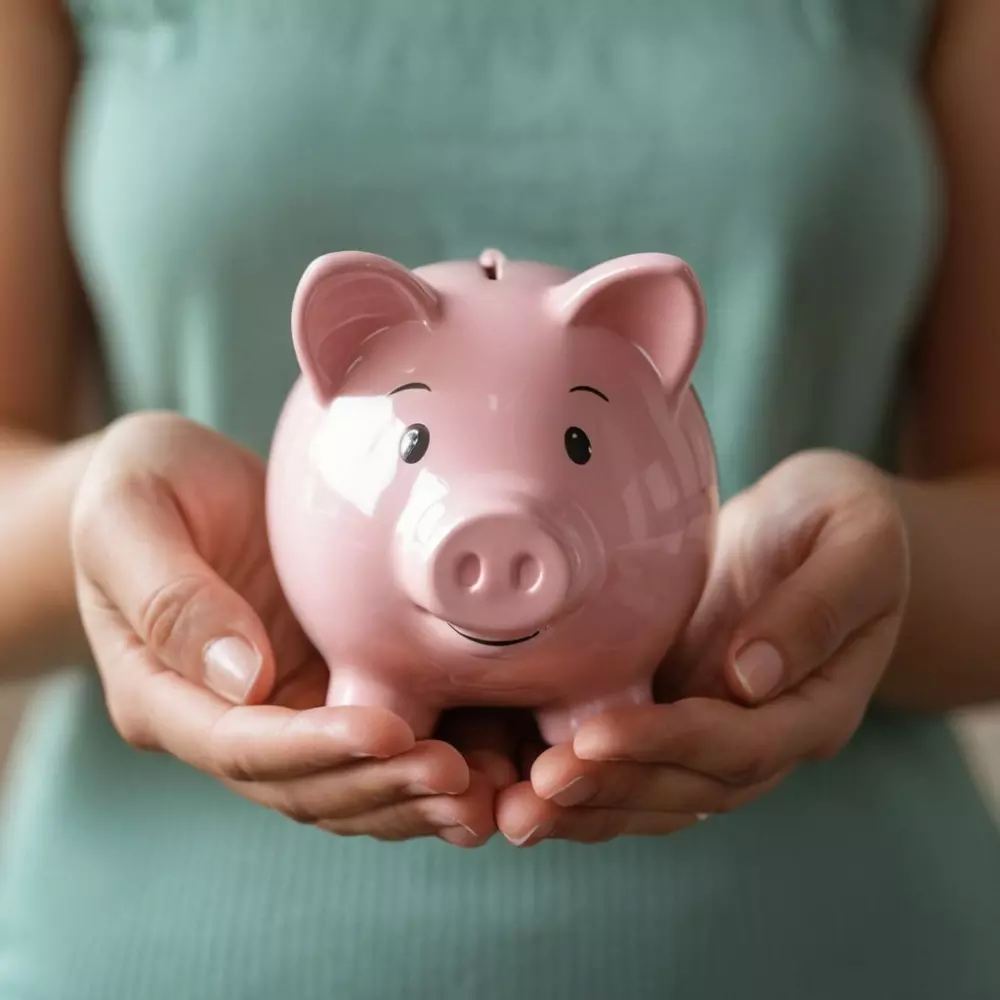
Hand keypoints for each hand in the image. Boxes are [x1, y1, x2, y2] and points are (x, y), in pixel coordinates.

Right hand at [72, 412, 494, 846]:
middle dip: (381, 786)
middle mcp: (227, 719)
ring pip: (349, 783)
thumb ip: (172, 597)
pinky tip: (489, 762)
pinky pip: (381, 743)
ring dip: (413, 796)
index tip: (387, 732)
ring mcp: (284, 707)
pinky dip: (429, 761)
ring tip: (488, 790)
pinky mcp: (328, 684)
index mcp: (165, 693)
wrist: (176, 480)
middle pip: (305, 785)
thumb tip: (244, 680)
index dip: (315, 750)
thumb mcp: (132, 515)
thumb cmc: (142, 484)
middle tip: (458, 776)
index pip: (240, 747)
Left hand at [496, 449, 909, 844]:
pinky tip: (522, 784)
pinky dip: (582, 778)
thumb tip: (750, 676)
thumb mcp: (854, 544)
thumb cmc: (842, 520)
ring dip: (587, 805)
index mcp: (816, 704)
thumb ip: (814, 609)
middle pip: (691, 787)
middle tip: (533, 792)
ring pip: (655, 790)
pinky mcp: (675, 705)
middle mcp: (765, 733)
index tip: (595, 737)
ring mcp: (716, 725)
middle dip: (611, 789)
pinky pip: (630, 760)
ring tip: (514, 811)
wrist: (813, 522)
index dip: (668, 745)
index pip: (742, 745)